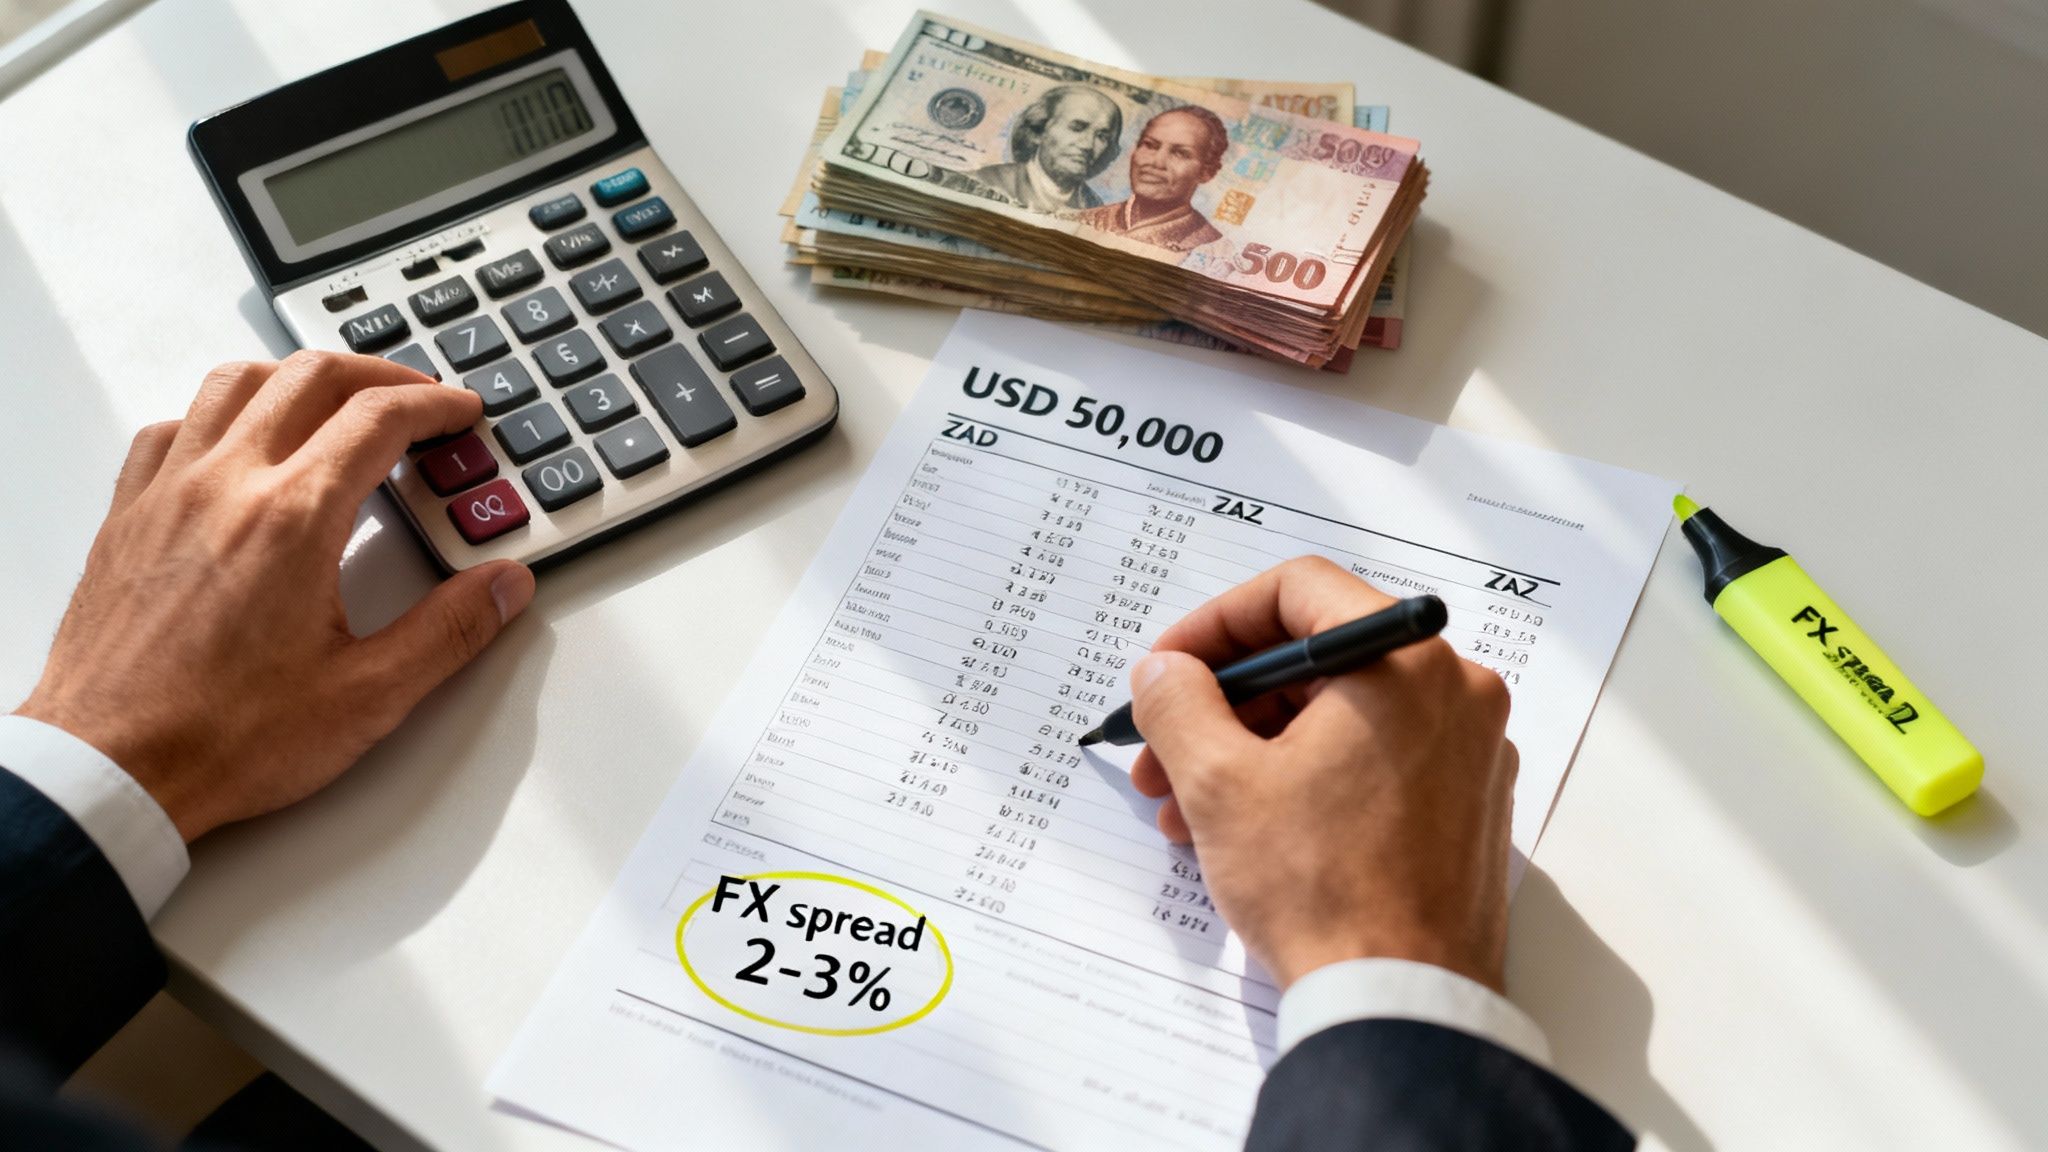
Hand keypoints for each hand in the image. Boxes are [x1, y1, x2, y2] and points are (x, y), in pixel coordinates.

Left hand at [14, 352, 534, 842]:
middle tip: (417, 400)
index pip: (378, 417)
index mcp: (292, 519)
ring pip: (235, 383)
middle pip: (311, 377)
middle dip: (378, 375)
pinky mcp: (128, 516)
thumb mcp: (367, 697)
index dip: (434, 404)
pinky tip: (241, 446)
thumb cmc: (220, 739)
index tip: (460, 414)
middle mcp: (225, 485)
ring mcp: (167, 493)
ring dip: (299, 378)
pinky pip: (173, 427)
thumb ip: (449, 632)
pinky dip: (221, 415)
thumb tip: (503, 586)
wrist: (107, 771)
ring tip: (337, 403)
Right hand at [1128, 557, 1516, 990]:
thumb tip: (1165, 671)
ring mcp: (1468, 753)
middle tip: (1161, 749)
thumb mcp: (1219, 783)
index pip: (1298, 591)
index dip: (1215, 624)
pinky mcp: (1464, 806)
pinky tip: (1241, 828)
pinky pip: (1370, 761)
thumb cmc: (1324, 892)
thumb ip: (1179, 703)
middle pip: (1316, 660)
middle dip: (1223, 704)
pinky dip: (1303, 778)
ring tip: (1183, 807)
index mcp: (1407, 664)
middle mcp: (1454, 694)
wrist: (1401, 1003)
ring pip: (1337, 717)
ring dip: (1251, 749)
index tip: (1168, 668)